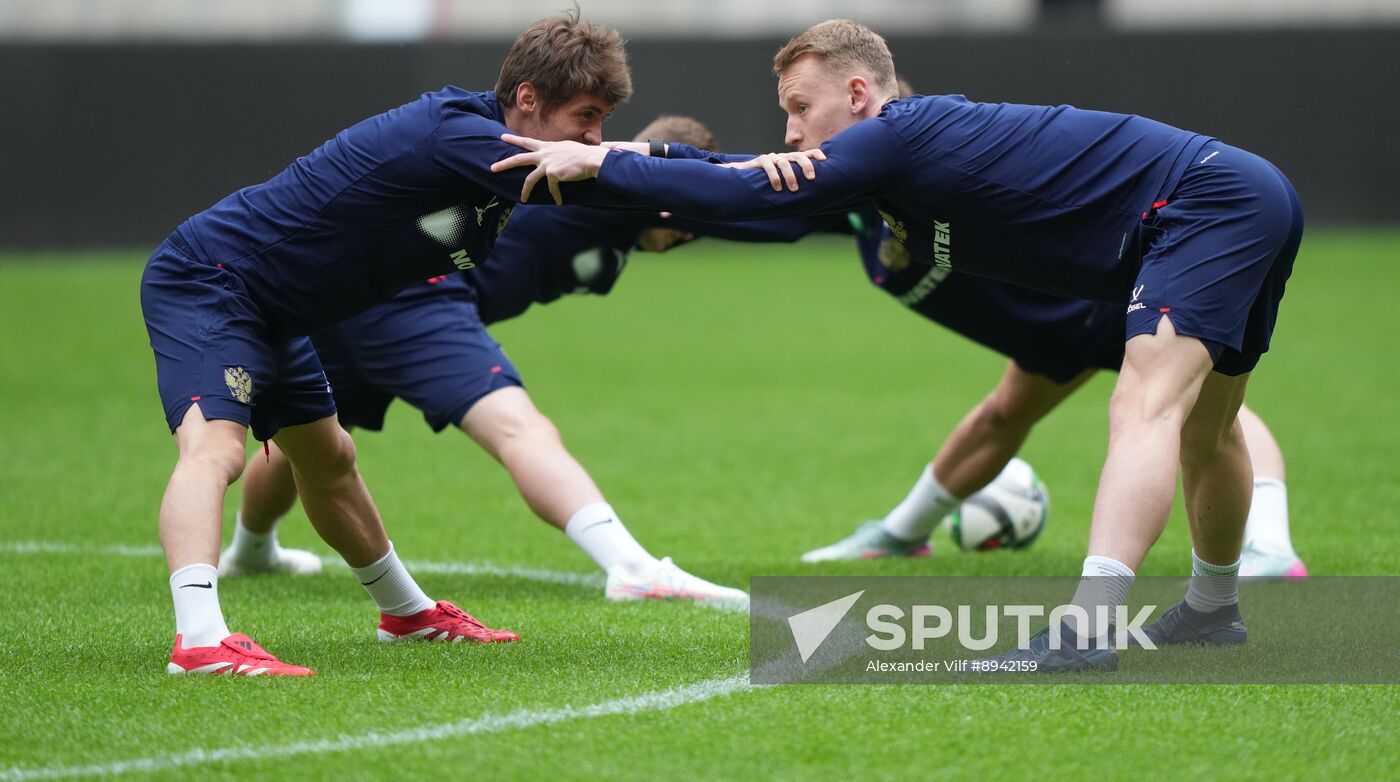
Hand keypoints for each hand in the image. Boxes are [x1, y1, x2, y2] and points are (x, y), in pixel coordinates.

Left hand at [491, 134, 608, 204]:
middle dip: (505, 164)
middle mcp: (545, 154)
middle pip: (520, 159)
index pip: (527, 142)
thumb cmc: (583, 155)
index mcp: (548, 146)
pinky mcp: (553, 174)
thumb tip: (556, 157)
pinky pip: (552, 188)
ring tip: (523, 199)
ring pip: (530, 179)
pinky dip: (556, 196)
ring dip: (525, 190)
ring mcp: (547, 164)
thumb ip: (557, 152)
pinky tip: (558, 202)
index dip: (514, 140)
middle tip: (493, 168)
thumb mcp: (567, 148)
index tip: (503, 137)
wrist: (591, 159)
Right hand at [721, 149, 826, 191]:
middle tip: (811, 178)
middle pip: (797, 156)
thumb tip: (812, 197)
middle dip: (806, 165)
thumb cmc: (765, 185)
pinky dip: (774, 176)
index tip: (824, 159)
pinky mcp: (758, 162)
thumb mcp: (783, 184)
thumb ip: (794, 185)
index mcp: (789, 161)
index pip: (805, 154)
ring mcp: (770, 159)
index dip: (815, 154)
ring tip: (794, 189)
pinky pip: (768, 166)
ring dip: (790, 176)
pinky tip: (777, 187)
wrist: (742, 179)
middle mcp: (781, 158)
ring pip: (783, 162)